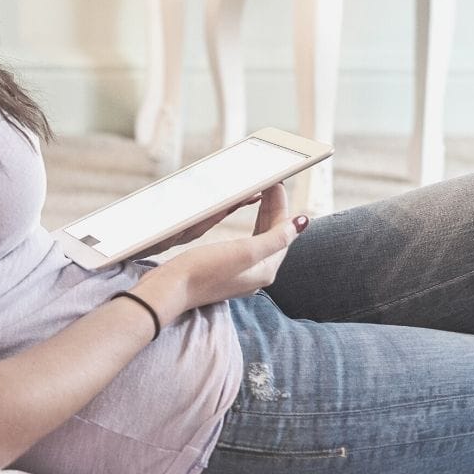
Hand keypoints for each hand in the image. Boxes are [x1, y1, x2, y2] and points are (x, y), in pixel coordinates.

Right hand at [133, 184, 305, 323]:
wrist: (171, 289)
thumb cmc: (204, 270)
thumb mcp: (244, 251)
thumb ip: (275, 238)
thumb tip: (302, 223)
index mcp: (265, 270)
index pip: (283, 233)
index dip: (282, 207)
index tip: (277, 184)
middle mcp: (256, 274)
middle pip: (273, 236)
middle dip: (274, 210)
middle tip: (270, 186)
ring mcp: (240, 274)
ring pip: (260, 240)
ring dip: (263, 218)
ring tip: (262, 197)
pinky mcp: (225, 271)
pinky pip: (247, 246)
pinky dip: (251, 229)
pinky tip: (246, 225)